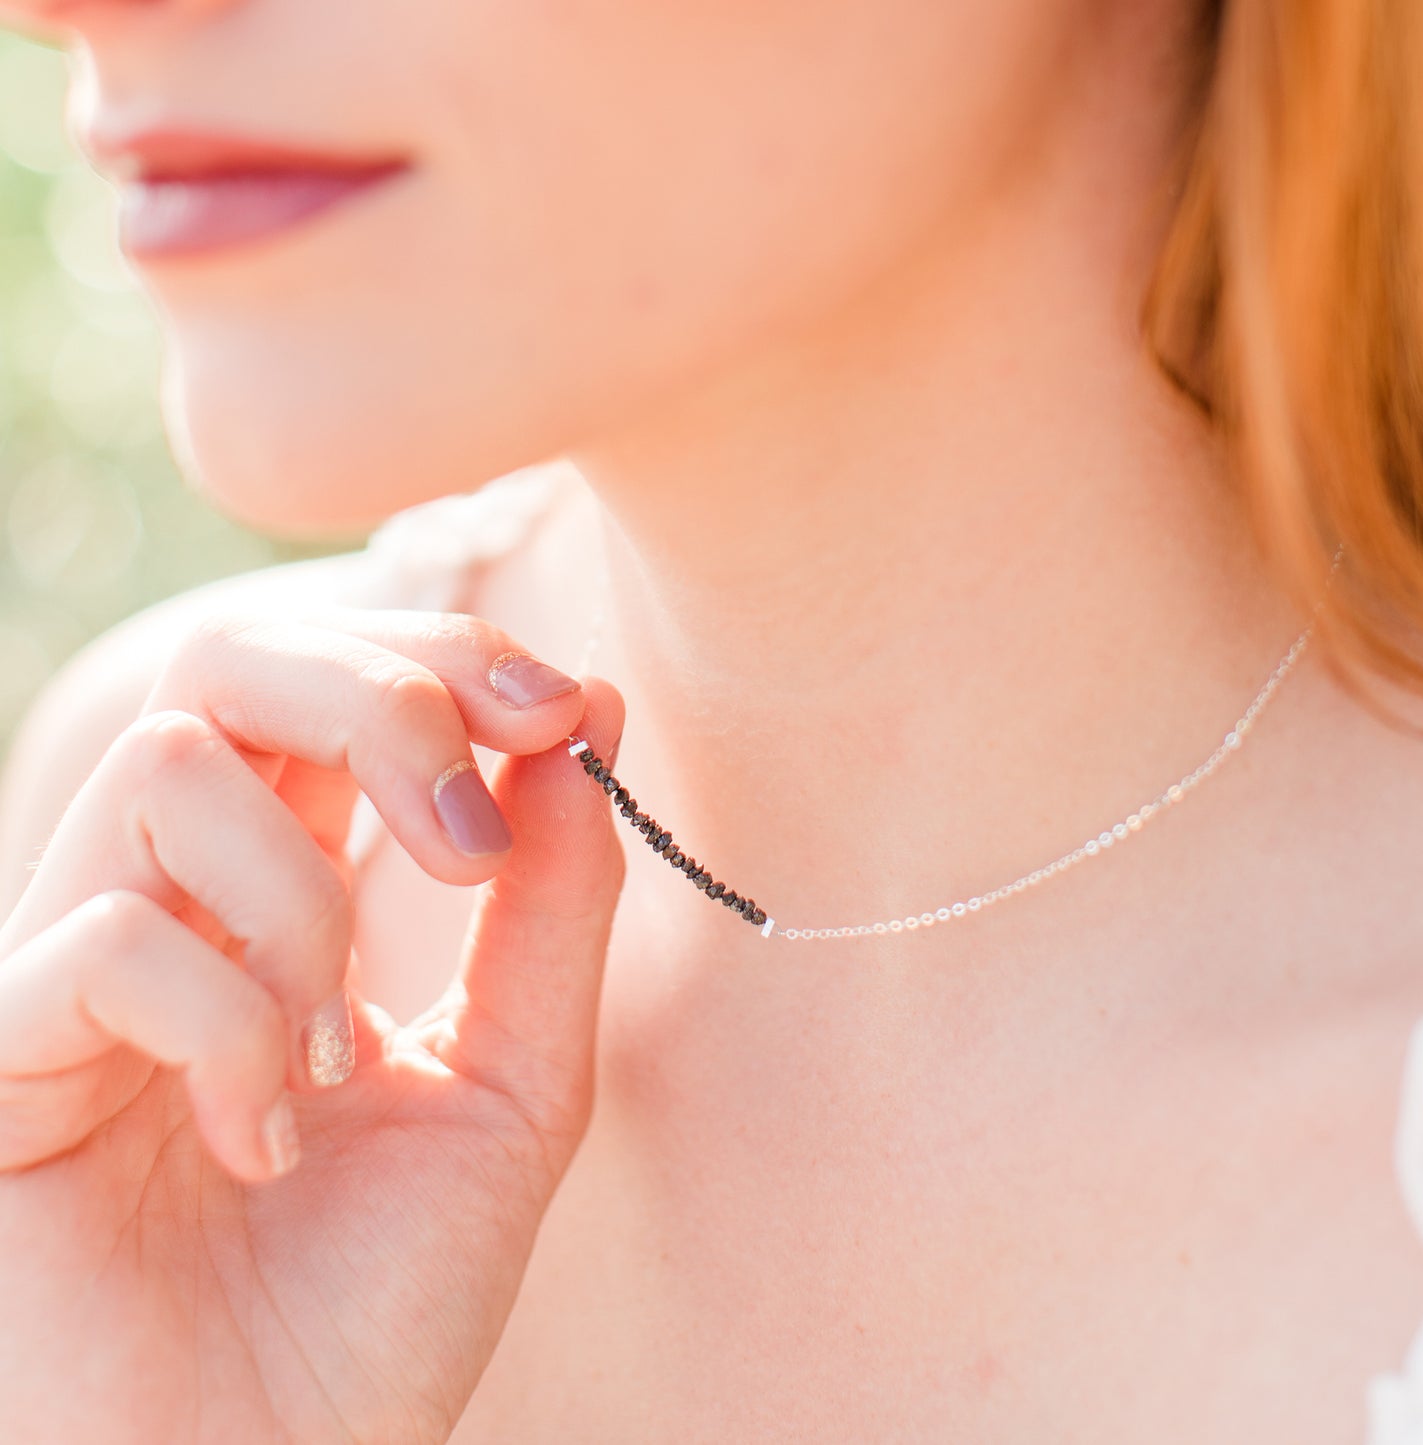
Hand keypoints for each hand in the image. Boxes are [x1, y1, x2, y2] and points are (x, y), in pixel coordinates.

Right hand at [0, 604, 625, 1443]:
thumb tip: (592, 710)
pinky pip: (108, 941)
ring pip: (173, 772)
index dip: (446, 657)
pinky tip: (254, 1142)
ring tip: (337, 1062)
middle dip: (378, 701)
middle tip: (461, 841)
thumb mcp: (516, 1079)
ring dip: (305, 908)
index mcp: (288, 888)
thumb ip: (555, 900)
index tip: (562, 709)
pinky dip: (227, 1032)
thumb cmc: (381, 1301)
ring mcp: (69, 963)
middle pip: (230, 662)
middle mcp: (171, 898)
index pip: (333, 677)